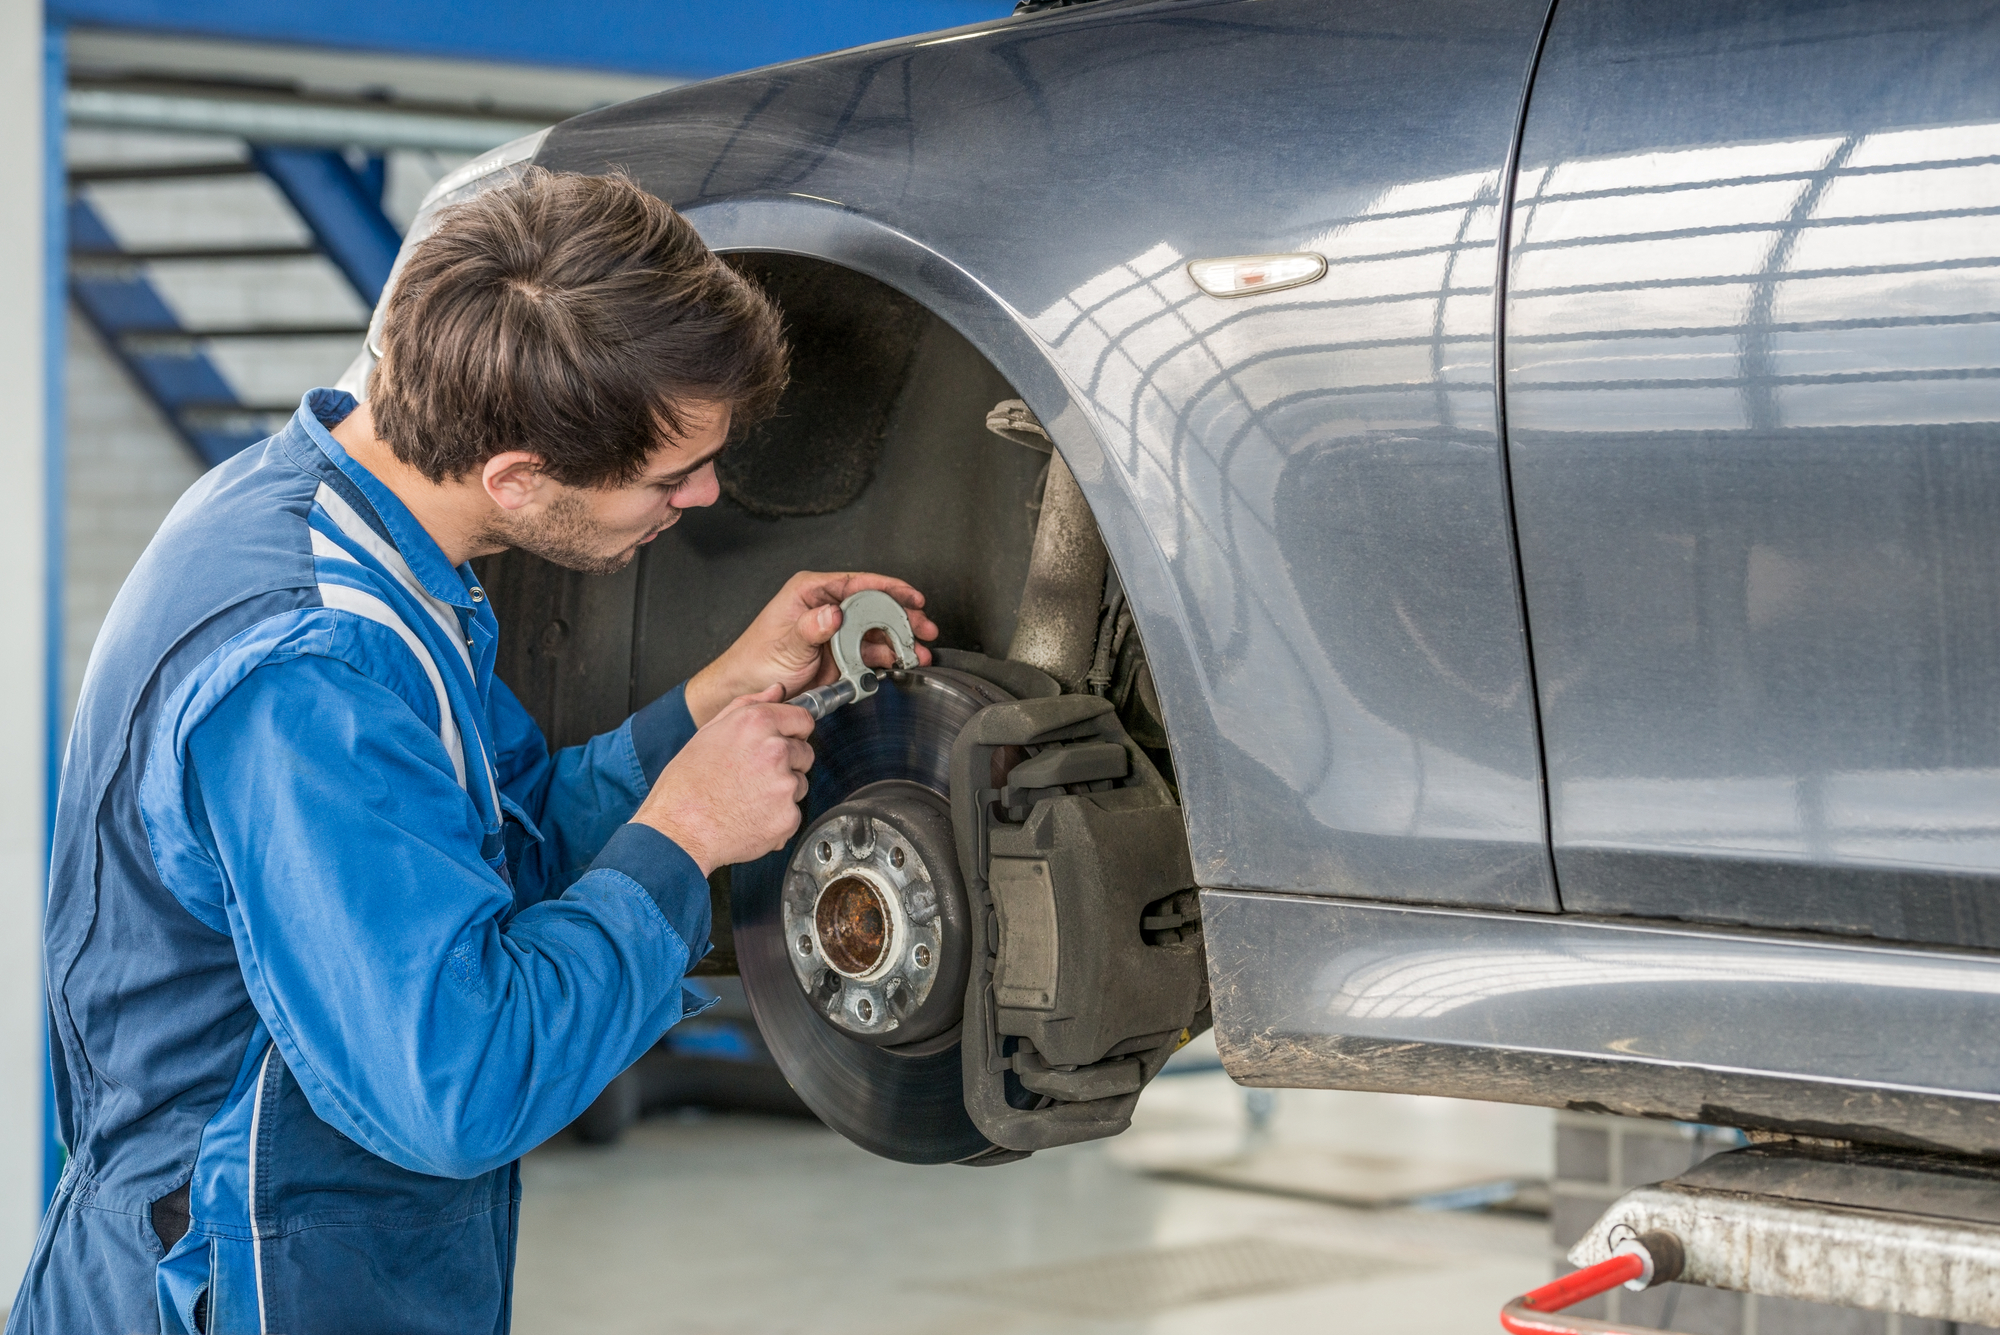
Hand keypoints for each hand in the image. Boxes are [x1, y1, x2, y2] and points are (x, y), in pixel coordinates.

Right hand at [631, 686, 813, 874]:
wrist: (677, 831)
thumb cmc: (686, 785)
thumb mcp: (709, 733)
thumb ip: (748, 705)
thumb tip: (777, 690)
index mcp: (757, 723)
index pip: (803, 719)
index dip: (792, 732)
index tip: (784, 741)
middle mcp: (776, 750)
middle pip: (805, 753)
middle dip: (787, 764)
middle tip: (752, 777)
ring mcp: (784, 785)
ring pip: (800, 784)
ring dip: (781, 792)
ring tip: (746, 798)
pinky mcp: (788, 816)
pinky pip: (793, 814)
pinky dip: (777, 819)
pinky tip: (750, 817)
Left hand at [684, 571, 938, 725]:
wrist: (747, 691)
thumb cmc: (757, 661)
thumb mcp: (786, 642)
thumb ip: (811, 627)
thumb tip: (835, 613)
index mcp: (811, 592)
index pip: (858, 583)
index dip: (889, 588)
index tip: (912, 597)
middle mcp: (826, 608)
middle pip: (874, 606)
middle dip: (902, 616)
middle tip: (924, 627)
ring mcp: (835, 632)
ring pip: (876, 631)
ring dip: (899, 641)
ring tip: (919, 652)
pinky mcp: (839, 655)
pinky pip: (869, 653)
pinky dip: (887, 659)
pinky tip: (901, 664)